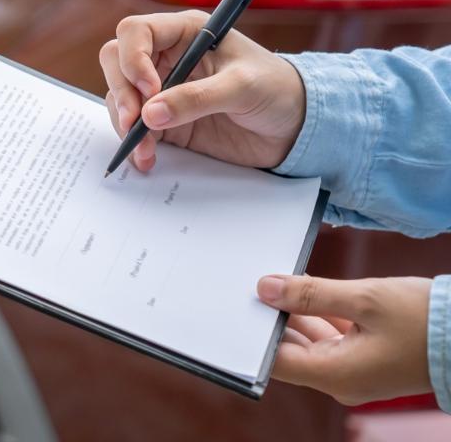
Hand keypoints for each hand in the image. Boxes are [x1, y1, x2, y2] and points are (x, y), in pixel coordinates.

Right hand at [99, 11, 306, 171]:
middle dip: (121, 91)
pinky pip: (133, 128)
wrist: (295, 128)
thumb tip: (150, 115)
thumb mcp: (243, 87)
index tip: (151, 89)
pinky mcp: (164, 121)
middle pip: (116, 62)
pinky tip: (146, 158)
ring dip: (124, 122)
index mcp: (185, 33)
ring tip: (145, 148)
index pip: (136, 32)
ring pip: (119, 97)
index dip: (133, 58)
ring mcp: (162, 90)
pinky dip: (133, 144)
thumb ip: (197, 98)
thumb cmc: (278, 90)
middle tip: (134, 120)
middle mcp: (166, 57)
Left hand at [258, 274, 432, 404]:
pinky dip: (317, 318)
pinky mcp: (364, 361)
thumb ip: (310, 294)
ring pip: (308, 344)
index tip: (239, 304)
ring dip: (294, 315)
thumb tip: (265, 288)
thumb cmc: (425, 320)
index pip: (274, 360)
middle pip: (288, 351)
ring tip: (277, 283)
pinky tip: (306, 292)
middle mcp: (339, 381)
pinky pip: (329, 341)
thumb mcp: (364, 298)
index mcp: (334, 375)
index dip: (253, 333)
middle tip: (254, 286)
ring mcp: (353, 373)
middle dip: (271, 319)